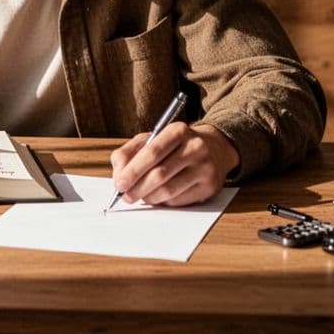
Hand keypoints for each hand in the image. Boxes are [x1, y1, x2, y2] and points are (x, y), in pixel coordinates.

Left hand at [109, 122, 238, 206]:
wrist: (214, 149)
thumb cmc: (175, 146)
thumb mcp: (151, 139)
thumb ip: (129, 153)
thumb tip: (118, 175)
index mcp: (178, 131)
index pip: (152, 152)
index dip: (133, 170)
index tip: (119, 183)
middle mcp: (195, 147)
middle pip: (160, 174)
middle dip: (137, 188)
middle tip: (125, 196)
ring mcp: (205, 168)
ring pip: (168, 191)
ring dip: (148, 197)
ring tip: (140, 196)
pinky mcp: (210, 186)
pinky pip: (179, 201)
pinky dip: (163, 202)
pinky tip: (158, 196)